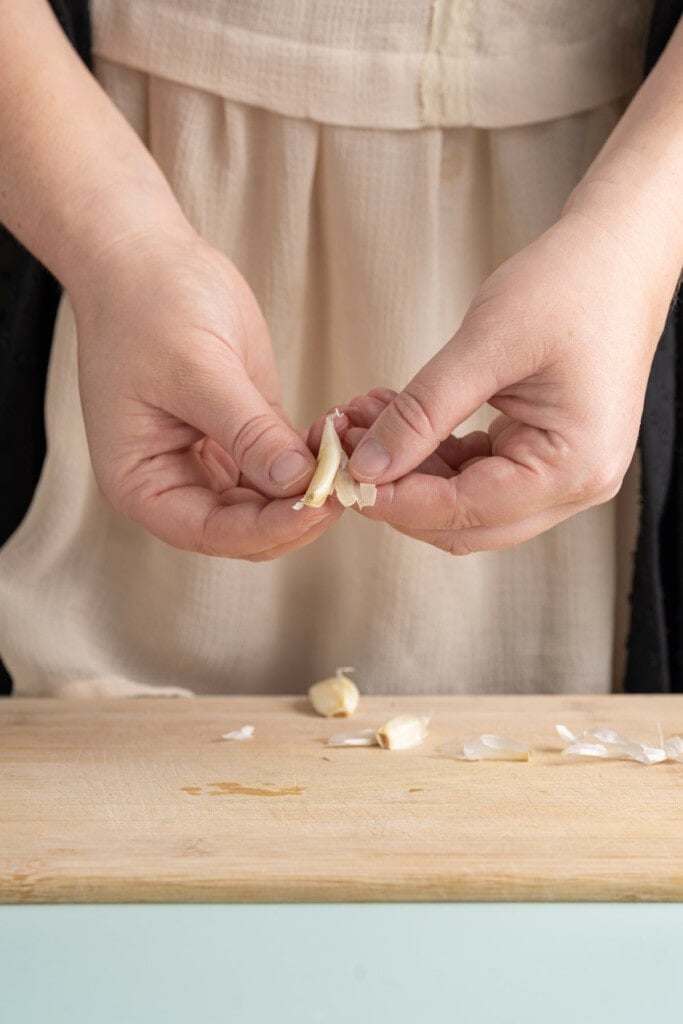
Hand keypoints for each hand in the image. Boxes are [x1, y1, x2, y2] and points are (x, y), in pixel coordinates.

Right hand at [72, 229, 340, 558]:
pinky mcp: (243, 436)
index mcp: (142, 484)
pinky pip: (282, 467)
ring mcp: (210, 462)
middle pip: (245, 529)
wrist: (146, 257)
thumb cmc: (149, 307)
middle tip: (348, 484)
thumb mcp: (198, 371)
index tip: (320, 506)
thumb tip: (298, 482)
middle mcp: (175, 484)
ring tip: (346, 452)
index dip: (269, 529)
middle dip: (296, 513)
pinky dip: (310, 459)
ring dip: (310, 487)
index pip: (211, 533)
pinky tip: (336, 434)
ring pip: (270, 504)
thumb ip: (248, 432)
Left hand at [344, 209, 674, 553]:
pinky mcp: (546, 455)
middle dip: (399, 491)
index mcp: (572, 467)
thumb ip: (423, 412)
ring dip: (410, 471)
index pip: (466, 511)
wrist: (618, 254)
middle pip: (466, 524)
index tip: (342, 476)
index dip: (396, 500)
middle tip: (343, 450)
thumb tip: (368, 467)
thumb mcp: (486, 345)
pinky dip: (433, 454)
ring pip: (466, 503)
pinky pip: (478, 475)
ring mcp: (563, 475)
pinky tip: (396, 419)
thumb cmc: (570, 286)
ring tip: (362, 422)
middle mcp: (575, 485)